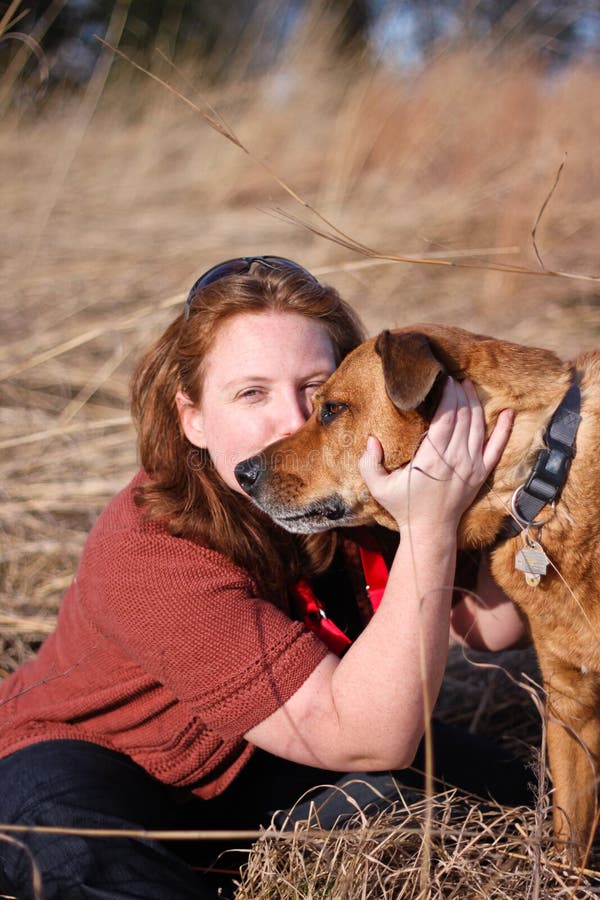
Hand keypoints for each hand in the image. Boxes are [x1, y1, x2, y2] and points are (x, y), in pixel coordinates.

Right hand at [358, 377, 512, 530]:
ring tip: (468, 386)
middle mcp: (456, 460)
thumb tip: (372, 439)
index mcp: (432, 460)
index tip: (442, 380)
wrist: (430, 530)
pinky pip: (497, 447)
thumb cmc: (404, 506)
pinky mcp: (481, 473)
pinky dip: (504, 429)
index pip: (445, 419)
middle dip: (459, 394)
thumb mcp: (378, 487)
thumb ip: (369, 462)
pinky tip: (507, 413)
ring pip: (478, 426)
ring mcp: (472, 466)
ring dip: (474, 403)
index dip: (446, 397)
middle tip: (453, 378)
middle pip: (463, 417)